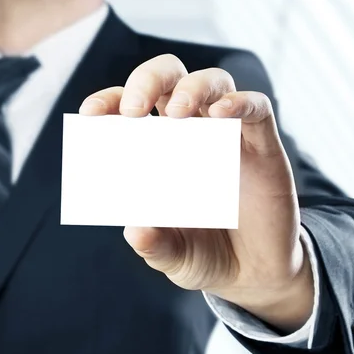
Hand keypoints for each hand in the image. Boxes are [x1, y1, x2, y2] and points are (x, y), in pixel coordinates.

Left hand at [78, 54, 312, 331]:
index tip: (91, 114)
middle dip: (148, 81)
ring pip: (213, 82)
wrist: (254, 274)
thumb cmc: (206, 254)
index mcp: (159, 149)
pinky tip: (221, 114)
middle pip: (170, 78)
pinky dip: (240, 103)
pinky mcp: (262, 146)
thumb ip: (154, 245)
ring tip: (177, 112)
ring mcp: (228, 136)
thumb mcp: (173, 256)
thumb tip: (135, 231)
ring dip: (192, 87)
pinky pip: (257, 108)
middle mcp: (192, 133)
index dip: (110, 101)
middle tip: (134, 109)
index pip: (132, 108)